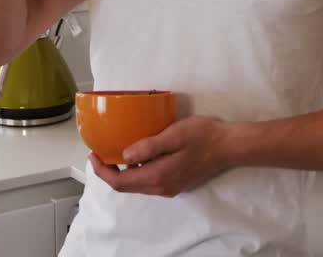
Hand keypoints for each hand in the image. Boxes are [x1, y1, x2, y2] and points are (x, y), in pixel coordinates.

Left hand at [89, 116, 235, 197]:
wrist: (229, 147)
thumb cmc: (203, 136)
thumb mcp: (173, 135)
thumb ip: (148, 147)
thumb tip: (124, 156)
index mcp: (157, 176)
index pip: (119, 182)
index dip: (101, 171)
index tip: (93, 154)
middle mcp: (161, 187)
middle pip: (126, 187)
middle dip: (109, 171)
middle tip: (100, 152)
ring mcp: (169, 188)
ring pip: (137, 185)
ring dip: (122, 172)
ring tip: (116, 151)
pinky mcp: (176, 183)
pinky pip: (148, 181)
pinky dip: (136, 171)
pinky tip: (138, 155)